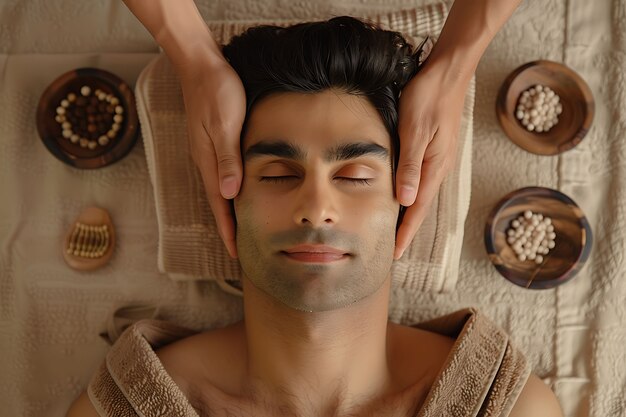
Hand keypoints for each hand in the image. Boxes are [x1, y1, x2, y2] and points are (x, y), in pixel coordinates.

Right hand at [177, 52, 245, 258]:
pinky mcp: (213, 143)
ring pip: (220, 190)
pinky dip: (230, 192)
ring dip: (229, 211)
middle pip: (219, 203)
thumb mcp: (225, 125)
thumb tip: (228, 194)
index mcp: (208, 161)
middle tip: (241, 250)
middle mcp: (206, 161)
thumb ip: (227, 159)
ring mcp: (208, 152)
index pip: (219, 204)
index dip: (228, 229)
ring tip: (241, 230)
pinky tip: (238, 194)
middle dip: (228, 228)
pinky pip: (222, 175)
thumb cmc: (217, 92)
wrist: (200, 65)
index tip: (236, 252)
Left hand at [394, 62, 470, 259]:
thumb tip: (406, 201)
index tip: (394, 254)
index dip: (405, 233)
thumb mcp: (415, 131)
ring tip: (396, 232)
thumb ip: (410, 166)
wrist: (448, 72)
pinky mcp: (434, 150)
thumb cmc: (429, 98)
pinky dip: (411, 195)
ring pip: (420, 195)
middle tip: (392, 252)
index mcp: (434, 167)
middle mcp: (438, 168)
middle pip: (420, 207)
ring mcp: (438, 159)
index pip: (416, 209)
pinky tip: (404, 198)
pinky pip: (421, 181)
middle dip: (407, 231)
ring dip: (408, 216)